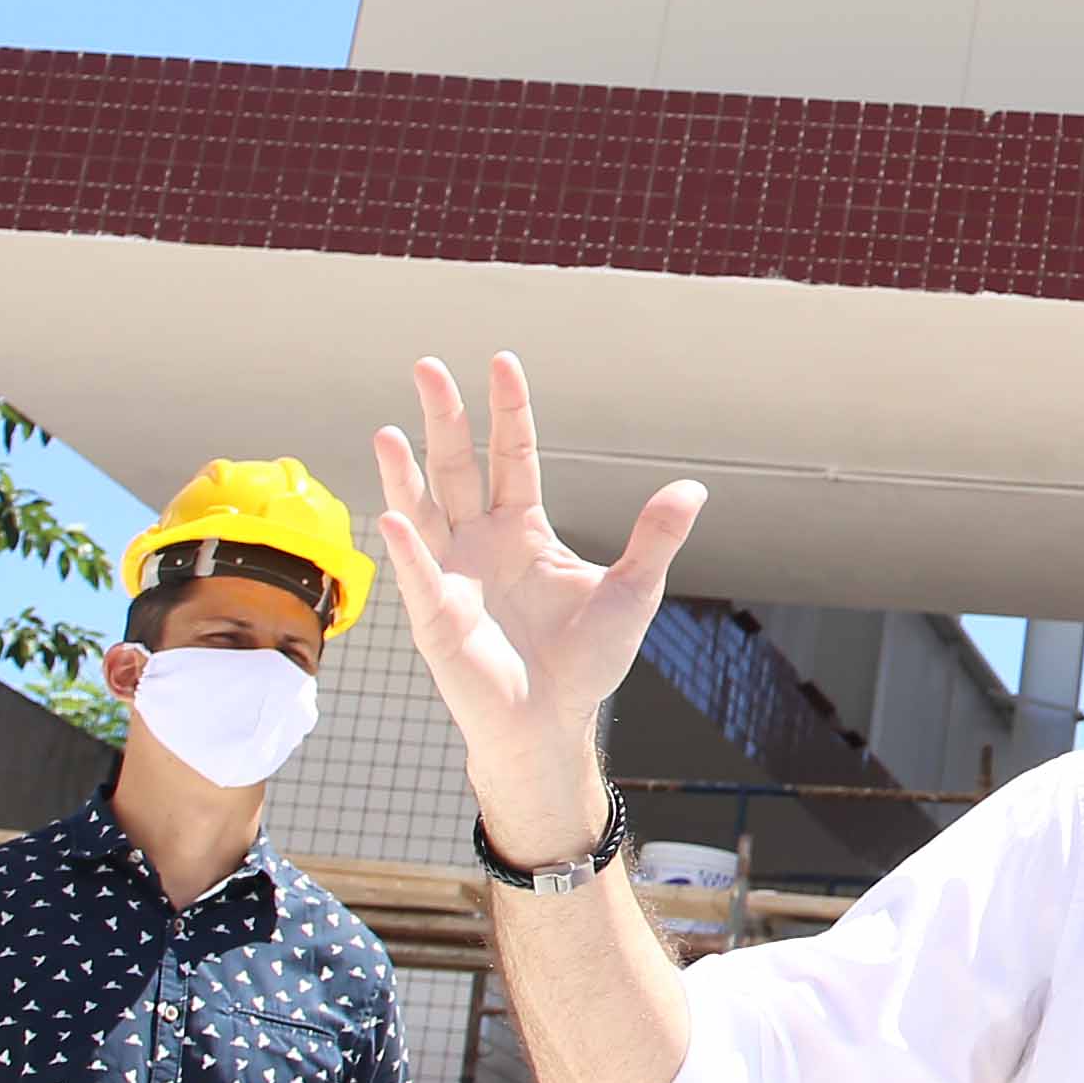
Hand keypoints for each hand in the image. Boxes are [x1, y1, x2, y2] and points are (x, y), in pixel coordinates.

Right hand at [371, 353, 705, 864]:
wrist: (552, 721)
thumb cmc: (585, 660)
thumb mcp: (633, 591)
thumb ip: (655, 538)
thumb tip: (694, 489)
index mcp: (523, 528)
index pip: (512, 455)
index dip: (508, 410)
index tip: (502, 361)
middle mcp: (479, 541)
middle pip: (458, 466)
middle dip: (444, 418)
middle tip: (427, 364)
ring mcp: (451, 574)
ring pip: (423, 510)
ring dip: (404, 473)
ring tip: (389, 431)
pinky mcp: (436, 617)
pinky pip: (419, 577)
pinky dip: (408, 549)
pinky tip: (392, 516)